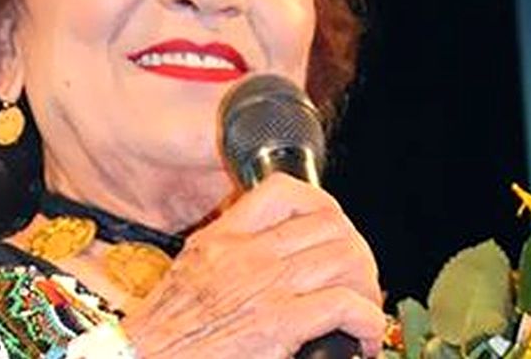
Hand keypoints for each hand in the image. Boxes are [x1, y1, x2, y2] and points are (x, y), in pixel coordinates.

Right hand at [120, 173, 385, 357]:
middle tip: (357, 283)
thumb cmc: (163, 336)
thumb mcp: (188, 274)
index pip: (283, 191)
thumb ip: (225, 256)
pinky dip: (367, 322)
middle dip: (356, 253)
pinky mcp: (277, 326)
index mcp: (222, 240)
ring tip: (363, 313)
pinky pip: (346, 306)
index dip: (323, 206)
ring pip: (346, 258)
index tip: (333, 232)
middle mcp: (245, 255)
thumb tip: (270, 254)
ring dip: (367, 287)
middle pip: (330, 223)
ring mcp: (263, 288)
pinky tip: (362, 340)